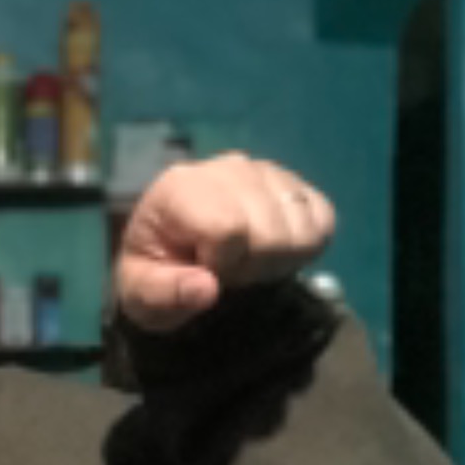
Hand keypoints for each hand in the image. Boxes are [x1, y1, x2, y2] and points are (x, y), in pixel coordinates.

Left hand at [115, 153, 335, 333]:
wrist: (171, 255)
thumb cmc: (155, 274)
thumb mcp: (142, 295)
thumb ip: (165, 294)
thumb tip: (206, 289)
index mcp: (179, 188)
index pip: (228, 227)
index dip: (224, 264)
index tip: (207, 272)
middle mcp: (226, 168)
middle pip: (270, 229)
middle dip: (253, 266)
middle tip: (229, 270)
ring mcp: (263, 171)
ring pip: (301, 226)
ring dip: (280, 258)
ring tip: (249, 260)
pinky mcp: (293, 182)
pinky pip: (322, 218)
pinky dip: (305, 245)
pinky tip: (273, 250)